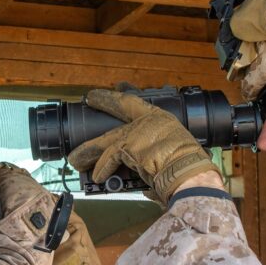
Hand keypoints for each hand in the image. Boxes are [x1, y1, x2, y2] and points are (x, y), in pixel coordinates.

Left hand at [67, 89, 219, 203]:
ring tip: (76, 159)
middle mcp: (149, 122)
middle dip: (103, 103)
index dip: (122, 94)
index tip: (115, 86)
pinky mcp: (128, 146)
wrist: (190, 174)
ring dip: (89, 152)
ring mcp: (137, 133)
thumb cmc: (188, 169)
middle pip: (119, 111)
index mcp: (162, 121)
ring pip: (106, 141)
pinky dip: (102, 170)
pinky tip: (97, 178)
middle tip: (89, 99)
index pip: (137, 102)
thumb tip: (143, 178)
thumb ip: (156, 157)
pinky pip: (109, 160)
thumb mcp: (174, 153)